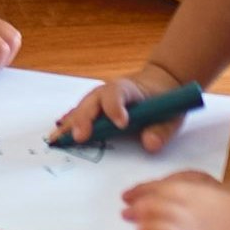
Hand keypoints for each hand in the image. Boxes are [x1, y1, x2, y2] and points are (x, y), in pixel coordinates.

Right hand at [50, 62, 186, 153]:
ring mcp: (98, 100)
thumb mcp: (172, 115)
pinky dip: (68, 125)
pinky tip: (57, 136)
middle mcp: (108, 91)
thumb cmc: (164, 100)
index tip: (121, 124)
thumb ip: (162, 130)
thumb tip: (150, 144)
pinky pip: (79, 115)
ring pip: (82, 109)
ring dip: (70, 124)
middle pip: (92, 102)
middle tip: (79, 137)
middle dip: (85, 119)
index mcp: (128, 88)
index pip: (117, 93)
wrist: (157, 84)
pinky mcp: (95, 109)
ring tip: (57, 140)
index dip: (116, 107)